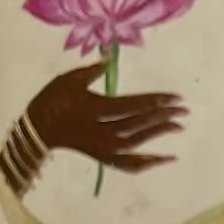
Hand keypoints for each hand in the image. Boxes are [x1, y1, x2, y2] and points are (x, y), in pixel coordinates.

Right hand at [28, 61, 186, 170]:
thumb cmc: (53, 99)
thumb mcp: (70, 79)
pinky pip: (130, 164)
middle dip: (163, 116)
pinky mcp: (104, 158)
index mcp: (96, 107)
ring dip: (159, 135)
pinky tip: (165, 158)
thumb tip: (110, 59)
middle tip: (183, 111)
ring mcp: (104, 147)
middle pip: (139, 123)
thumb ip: (92, 70)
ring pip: (138, 142)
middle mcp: (103, 130)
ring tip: (178, 127)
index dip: (156, 101)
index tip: (176, 98)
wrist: (40, 128)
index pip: (134, 105)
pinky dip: (148, 162)